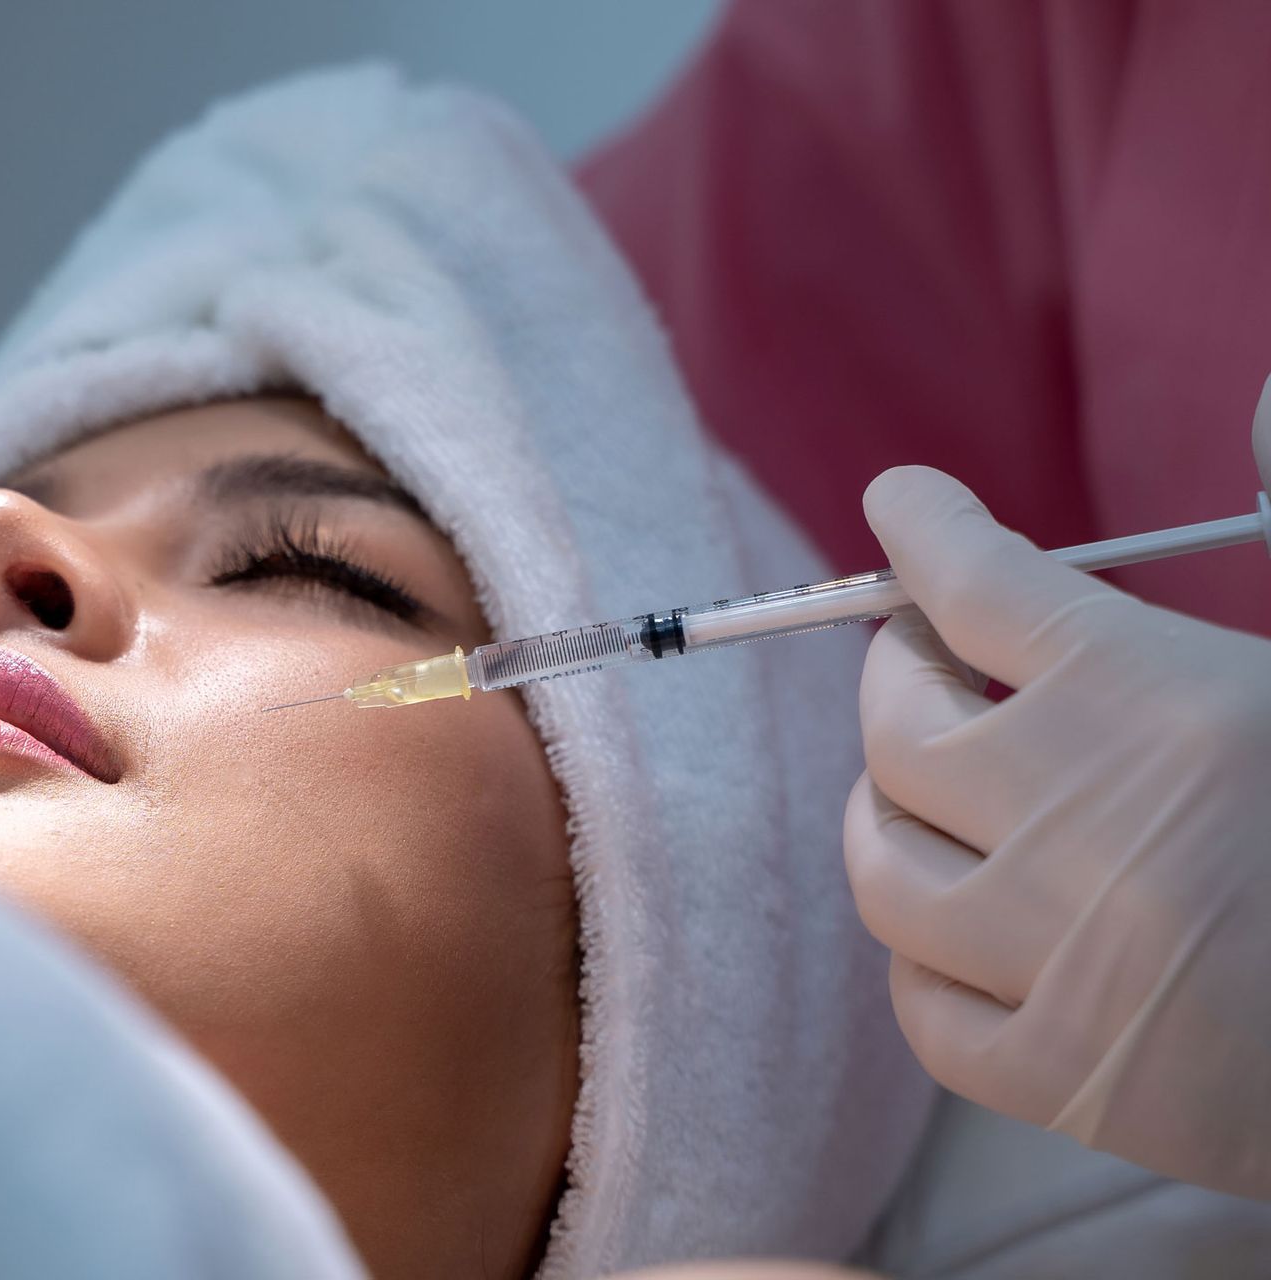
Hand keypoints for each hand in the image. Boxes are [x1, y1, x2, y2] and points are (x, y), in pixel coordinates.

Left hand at [842, 377, 1270, 1197]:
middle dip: (896, 672)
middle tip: (919, 656)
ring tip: (918, 786)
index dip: (927, 531)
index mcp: (1162, 704)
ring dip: (887, 813)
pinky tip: (959, 931)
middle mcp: (1083, 824)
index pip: (979, 585)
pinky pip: (923, 1010)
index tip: (901, 504)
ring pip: (883, 866)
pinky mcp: (1065, 1084)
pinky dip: (924, 962)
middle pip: (899, 723)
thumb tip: (1260, 395)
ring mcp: (1062, 962)